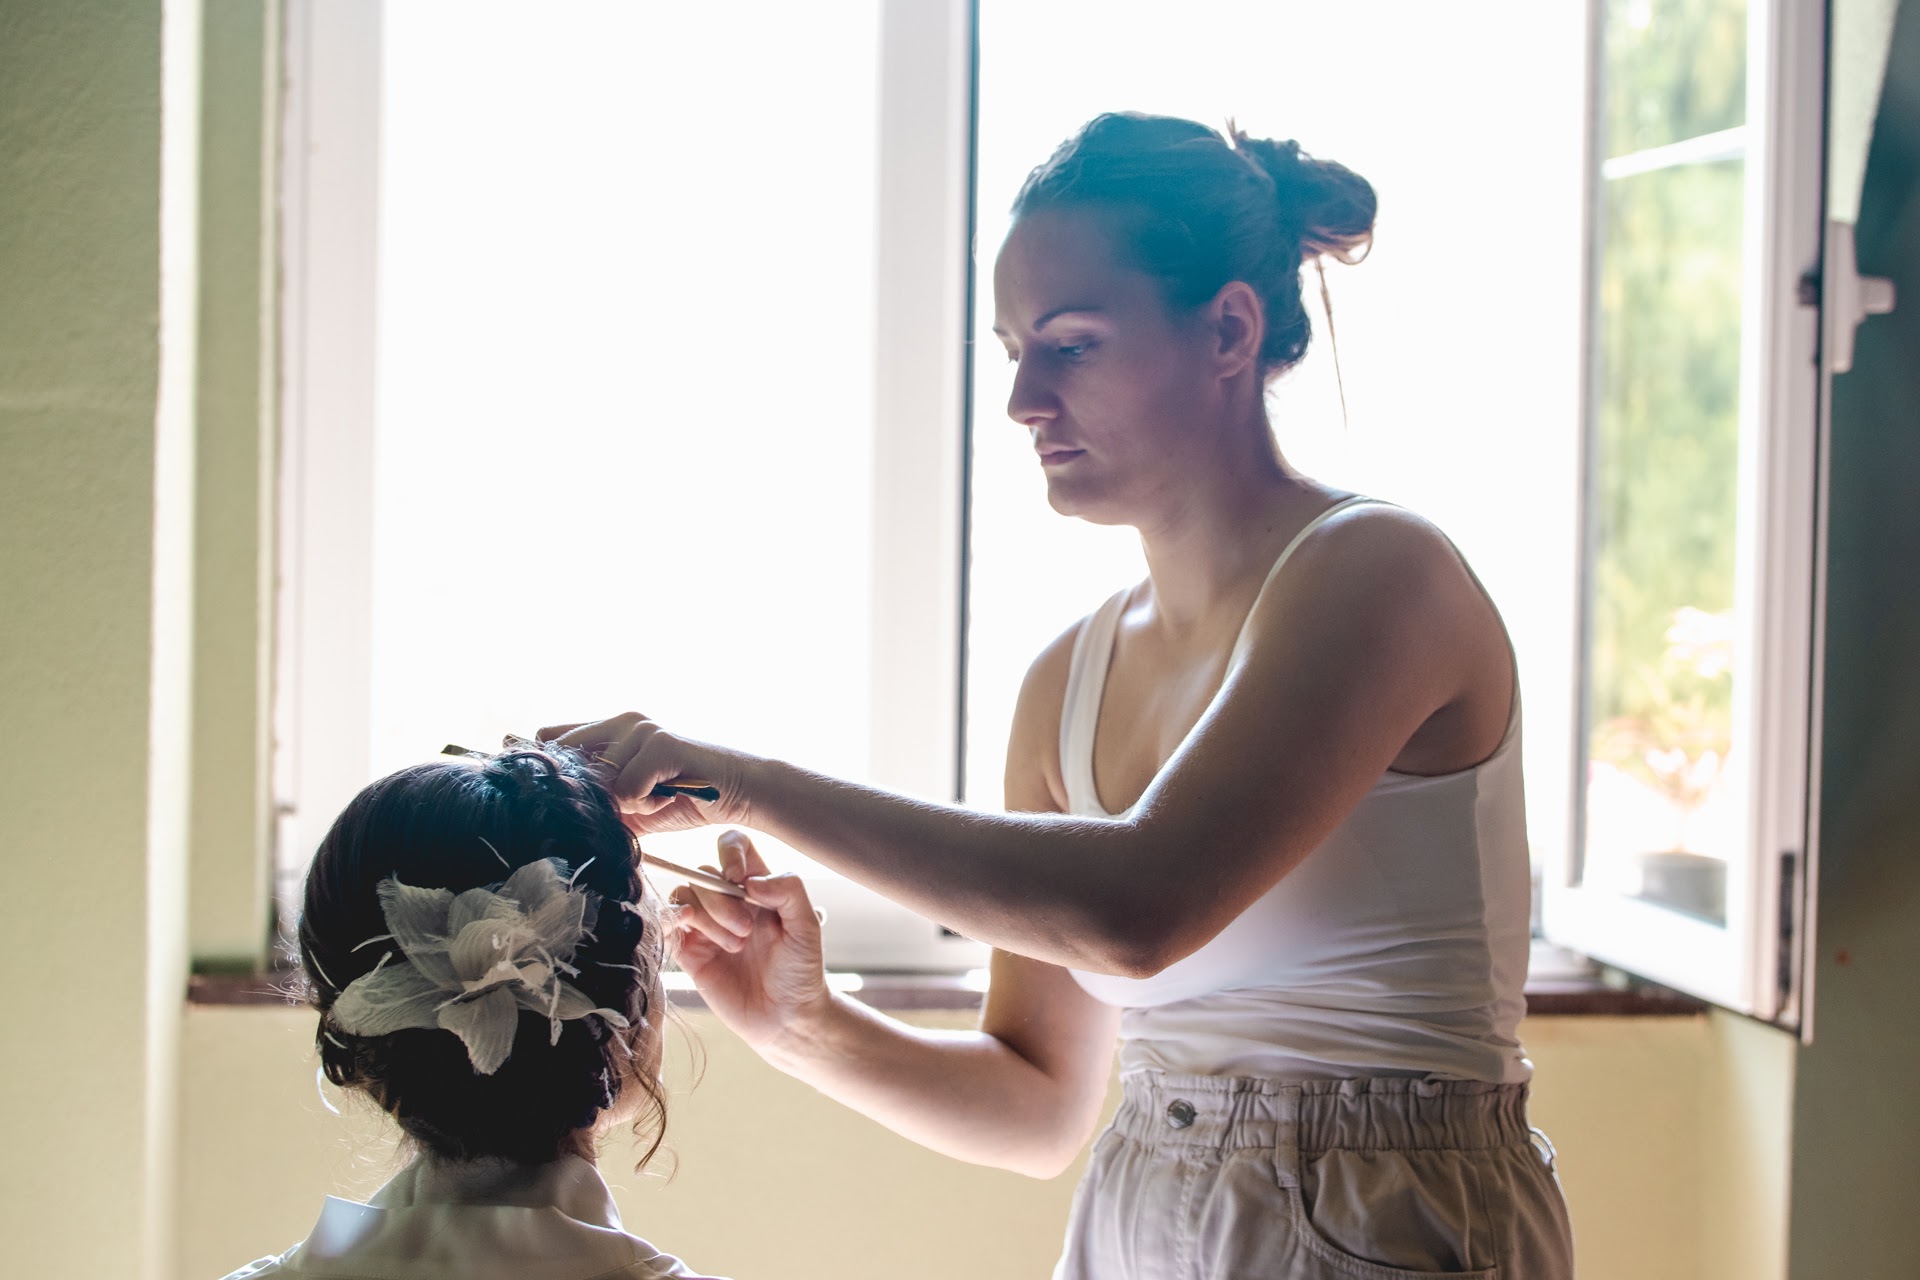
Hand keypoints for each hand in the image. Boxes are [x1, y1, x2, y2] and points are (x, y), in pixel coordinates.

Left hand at [538, 712, 752, 832]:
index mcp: (612, 731)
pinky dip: (648, 804)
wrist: (739, 792)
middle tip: (630, 803)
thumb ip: (599, 805)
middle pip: (569, 759)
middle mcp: (622, 722)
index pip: (554, 737)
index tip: (542, 780)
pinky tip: (671, 795)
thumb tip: (556, 818)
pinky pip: (629, 789)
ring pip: (603, 783)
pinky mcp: (660, 743)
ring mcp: (641, 729)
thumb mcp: (631, 806)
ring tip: (658, 797)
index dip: (545, 763)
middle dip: (589, 793)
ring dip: (629, 804)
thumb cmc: (686, 797)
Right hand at [666, 830, 832, 1055]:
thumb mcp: (807, 926)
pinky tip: (688, 929)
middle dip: (721, 900)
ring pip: (684, 896)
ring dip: (707, 918)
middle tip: (746, 931)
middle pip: (704, 873)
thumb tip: (749, 880)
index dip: (731, 854)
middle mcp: (730, 901)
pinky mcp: (690, 951)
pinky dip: (670, 919)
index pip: (734, 846)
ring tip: (734, 947)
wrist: (786, 1018)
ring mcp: (707, 926)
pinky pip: (666, 922)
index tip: (741, 881)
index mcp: (758, 887)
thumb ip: (788, 891)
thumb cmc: (801, 971)